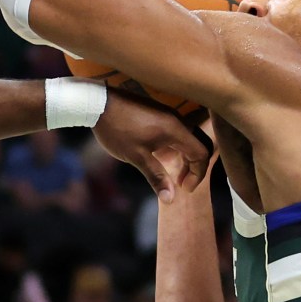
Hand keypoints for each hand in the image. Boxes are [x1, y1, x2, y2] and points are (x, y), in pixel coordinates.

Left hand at [93, 89, 211, 200]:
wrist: (98, 103)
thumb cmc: (117, 130)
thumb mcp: (136, 157)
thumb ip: (156, 176)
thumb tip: (170, 198)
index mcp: (175, 130)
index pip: (202, 153)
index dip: (197, 174)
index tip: (184, 187)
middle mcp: (177, 120)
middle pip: (200, 144)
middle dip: (195, 166)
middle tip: (180, 182)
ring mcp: (169, 115)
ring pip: (189, 138)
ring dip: (185, 157)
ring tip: (172, 173)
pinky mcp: (160, 113)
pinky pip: (178, 132)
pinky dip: (177, 147)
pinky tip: (161, 157)